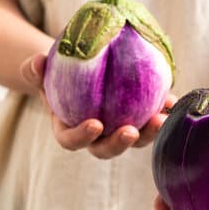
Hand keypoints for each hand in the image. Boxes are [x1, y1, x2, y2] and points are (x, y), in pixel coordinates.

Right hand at [20, 53, 176, 158]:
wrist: (80, 73)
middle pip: (107, 148)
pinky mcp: (139, 120)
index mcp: (70, 130)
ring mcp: (119, 130)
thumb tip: (37, 61)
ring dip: (149, 132)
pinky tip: (172, 100)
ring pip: (136, 139)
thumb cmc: (58, 74)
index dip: (82, 137)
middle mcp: (96, 137)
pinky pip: (151, 120)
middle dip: (120, 144)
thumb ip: (36, 70)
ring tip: (161, 118)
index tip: (95, 124)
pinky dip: (162, 111)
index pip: (73, 141)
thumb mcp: (44, 72)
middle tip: (132, 131)